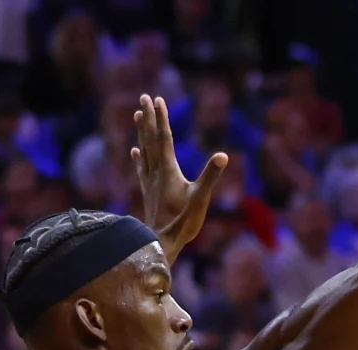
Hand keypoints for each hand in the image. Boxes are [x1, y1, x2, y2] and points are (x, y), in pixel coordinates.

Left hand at [129, 92, 226, 266]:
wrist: (161, 243)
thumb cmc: (183, 223)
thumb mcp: (201, 199)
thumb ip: (211, 176)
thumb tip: (223, 155)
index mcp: (168, 170)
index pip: (164, 138)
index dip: (162, 118)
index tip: (157, 99)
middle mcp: (156, 172)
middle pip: (151, 139)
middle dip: (148, 118)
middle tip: (143, 98)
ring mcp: (150, 182)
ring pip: (144, 150)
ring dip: (141, 132)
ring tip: (137, 115)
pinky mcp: (148, 192)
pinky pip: (142, 168)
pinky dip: (139, 157)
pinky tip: (135, 150)